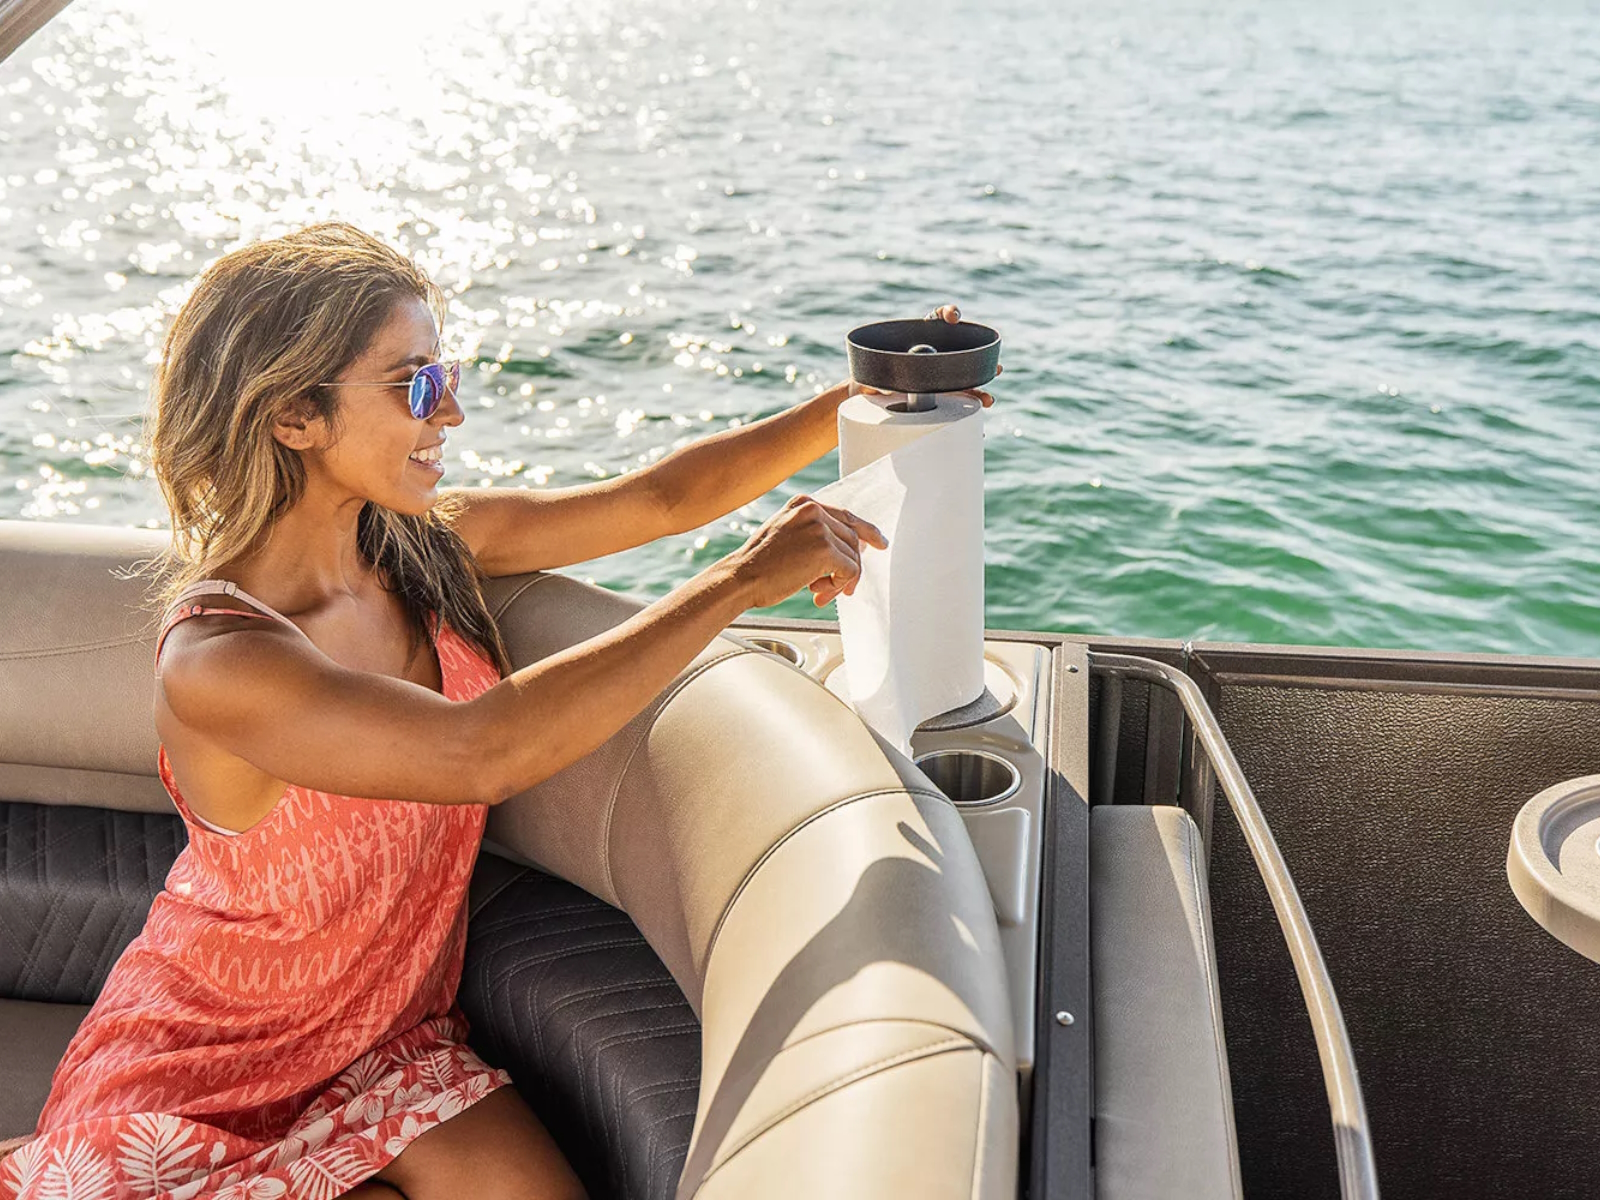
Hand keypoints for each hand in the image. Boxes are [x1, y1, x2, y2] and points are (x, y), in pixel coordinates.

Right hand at [726, 493, 888, 608]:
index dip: (866, 531)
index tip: (879, 543)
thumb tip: (848, 549)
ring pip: (853, 557)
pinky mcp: (825, 549)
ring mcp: (820, 528)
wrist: (740, 578)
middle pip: (852, 539)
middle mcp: (813, 510)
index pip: (845, 515)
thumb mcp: (785, 536)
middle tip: (841, 589)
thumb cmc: (759, 565)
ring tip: (820, 592)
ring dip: (841, 581)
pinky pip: (850, 571)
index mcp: (803, 504)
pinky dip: (839, 586)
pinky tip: (817, 593)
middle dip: (849, 567)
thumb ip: (813, 535)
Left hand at [847, 303, 1001, 407]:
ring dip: (980, 394)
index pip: (937, 319)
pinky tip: (978, 431)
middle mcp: (934, 358)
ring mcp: (940, 381)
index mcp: (918, 338)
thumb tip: (887, 387)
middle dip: (981, 360)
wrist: (865, 400)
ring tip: (988, 401)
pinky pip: (957, 411)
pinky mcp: (940, 403)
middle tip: (996, 368)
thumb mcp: (867, 373)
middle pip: (962, 356)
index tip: (953, 318)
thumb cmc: (867, 380)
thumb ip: (876, 376)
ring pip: (966, 386)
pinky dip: (967, 420)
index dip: (948, 314)